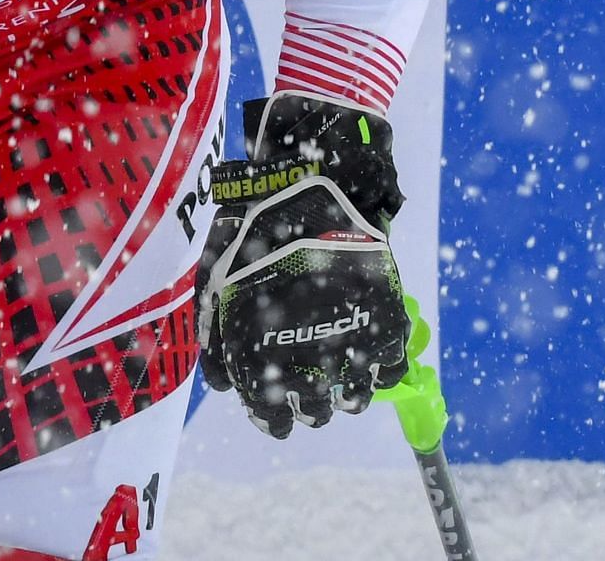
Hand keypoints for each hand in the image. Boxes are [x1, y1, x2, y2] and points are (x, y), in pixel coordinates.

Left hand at [194, 93, 408, 435]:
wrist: (304, 185)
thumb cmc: (249, 229)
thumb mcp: (211, 281)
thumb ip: (213, 338)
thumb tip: (222, 386)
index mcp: (260, 354)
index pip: (271, 414)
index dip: (275, 420)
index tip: (278, 417)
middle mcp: (307, 358)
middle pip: (316, 412)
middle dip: (312, 409)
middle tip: (312, 397)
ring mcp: (350, 340)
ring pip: (356, 397)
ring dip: (349, 397)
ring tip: (345, 386)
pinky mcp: (385, 319)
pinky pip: (392, 365)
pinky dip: (383, 370)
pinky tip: (372, 360)